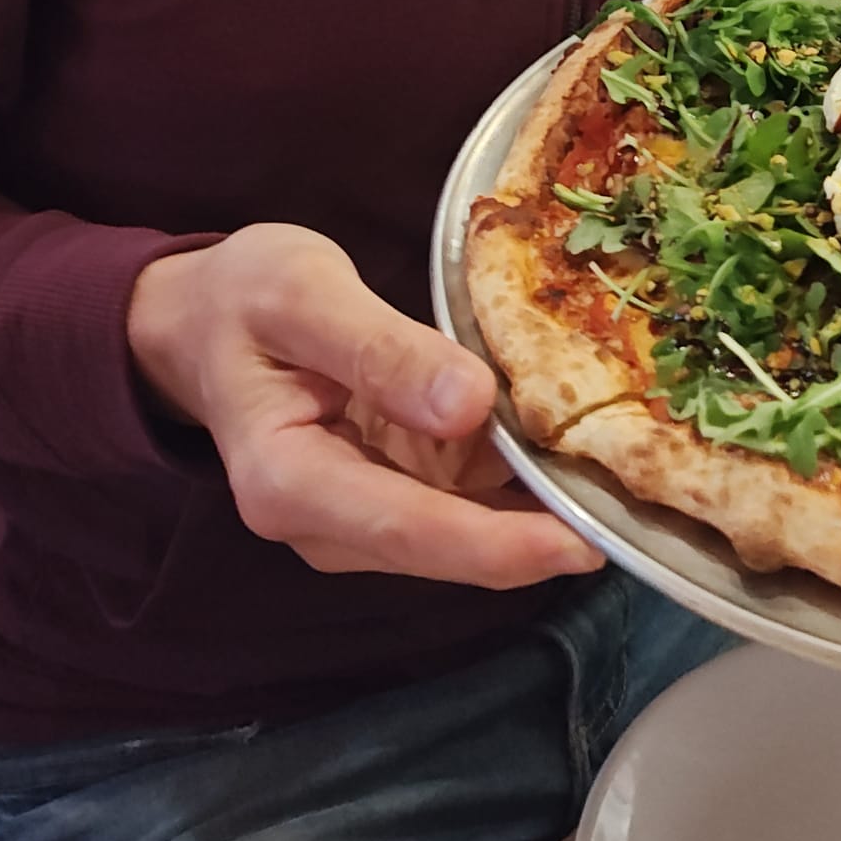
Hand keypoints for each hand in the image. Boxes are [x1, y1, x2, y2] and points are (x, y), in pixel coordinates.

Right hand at [127, 224, 601, 588]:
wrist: (204, 316)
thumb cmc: (244, 297)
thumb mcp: (303, 294)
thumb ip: (382, 350)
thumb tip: (470, 404)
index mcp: (289, 483)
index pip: (409, 530)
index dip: (500, 545)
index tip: (583, 540)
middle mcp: (327, 522)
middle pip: (447, 546)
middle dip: (539, 534)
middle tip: (636, 506)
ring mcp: (362, 515)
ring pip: (466, 528)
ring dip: (540, 509)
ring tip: (627, 476)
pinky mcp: (393, 490)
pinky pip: (466, 498)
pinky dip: (520, 481)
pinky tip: (578, 451)